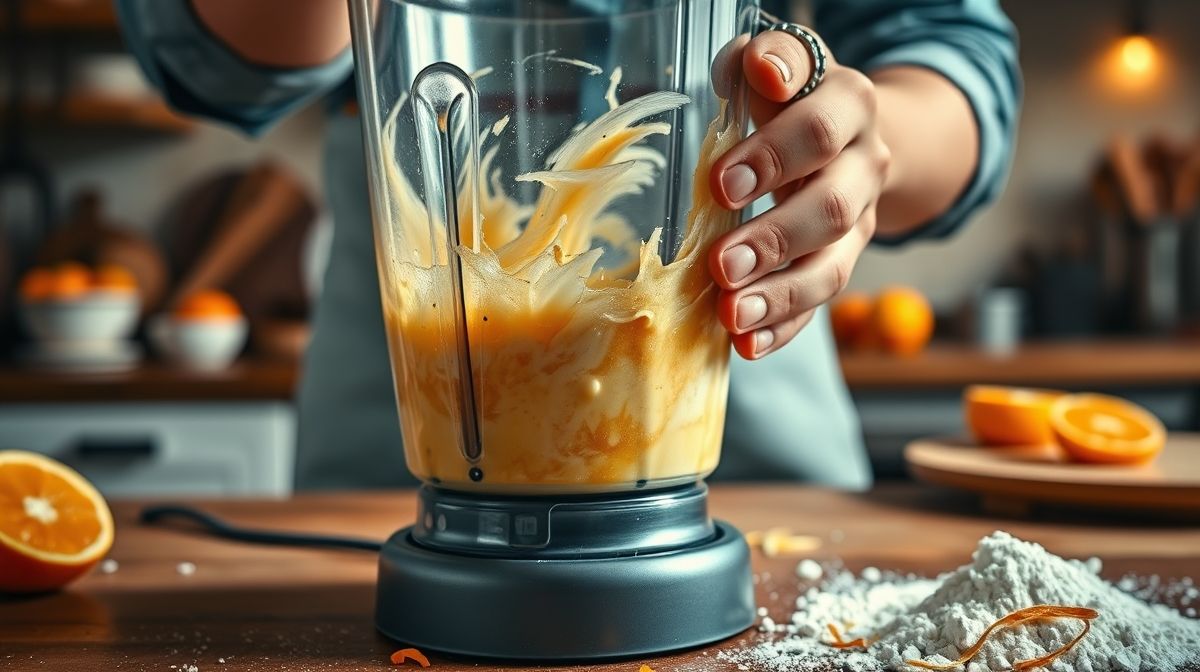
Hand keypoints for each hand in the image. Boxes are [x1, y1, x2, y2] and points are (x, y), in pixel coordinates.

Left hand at [708, 28, 890, 359]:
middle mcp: (865, 166)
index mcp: (849, 106)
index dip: (774, 157)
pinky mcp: (842, 262)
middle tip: (722, 264)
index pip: (820, 132)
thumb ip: (767, 59)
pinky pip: (818, 303)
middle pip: (830, 209)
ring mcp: (859, 222)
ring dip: (779, 296)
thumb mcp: (779, 64)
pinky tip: (748, 344)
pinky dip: (784, 327)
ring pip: (830, 267)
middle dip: (774, 240)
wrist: (846, 131)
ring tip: (731, 315)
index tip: (721, 183)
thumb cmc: (788, 95)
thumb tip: (758, 67)